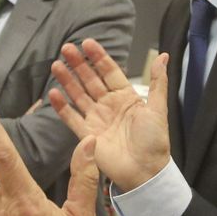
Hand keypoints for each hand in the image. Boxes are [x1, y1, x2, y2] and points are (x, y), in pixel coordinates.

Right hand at [48, 39, 170, 192]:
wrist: (146, 171)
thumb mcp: (158, 109)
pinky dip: (62, 106)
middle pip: (90, 81)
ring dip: (67, 80)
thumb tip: (163, 56)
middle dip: (78, 64)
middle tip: (66, 48)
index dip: (98, 58)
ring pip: (78, 95)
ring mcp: (96, 120)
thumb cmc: (155, 142)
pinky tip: (53, 93)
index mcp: (125, 98)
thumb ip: (158, 82)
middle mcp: (108, 106)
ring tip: (56, 65)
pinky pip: (71, 118)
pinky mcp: (86, 135)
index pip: (109, 72)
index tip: (87, 43)